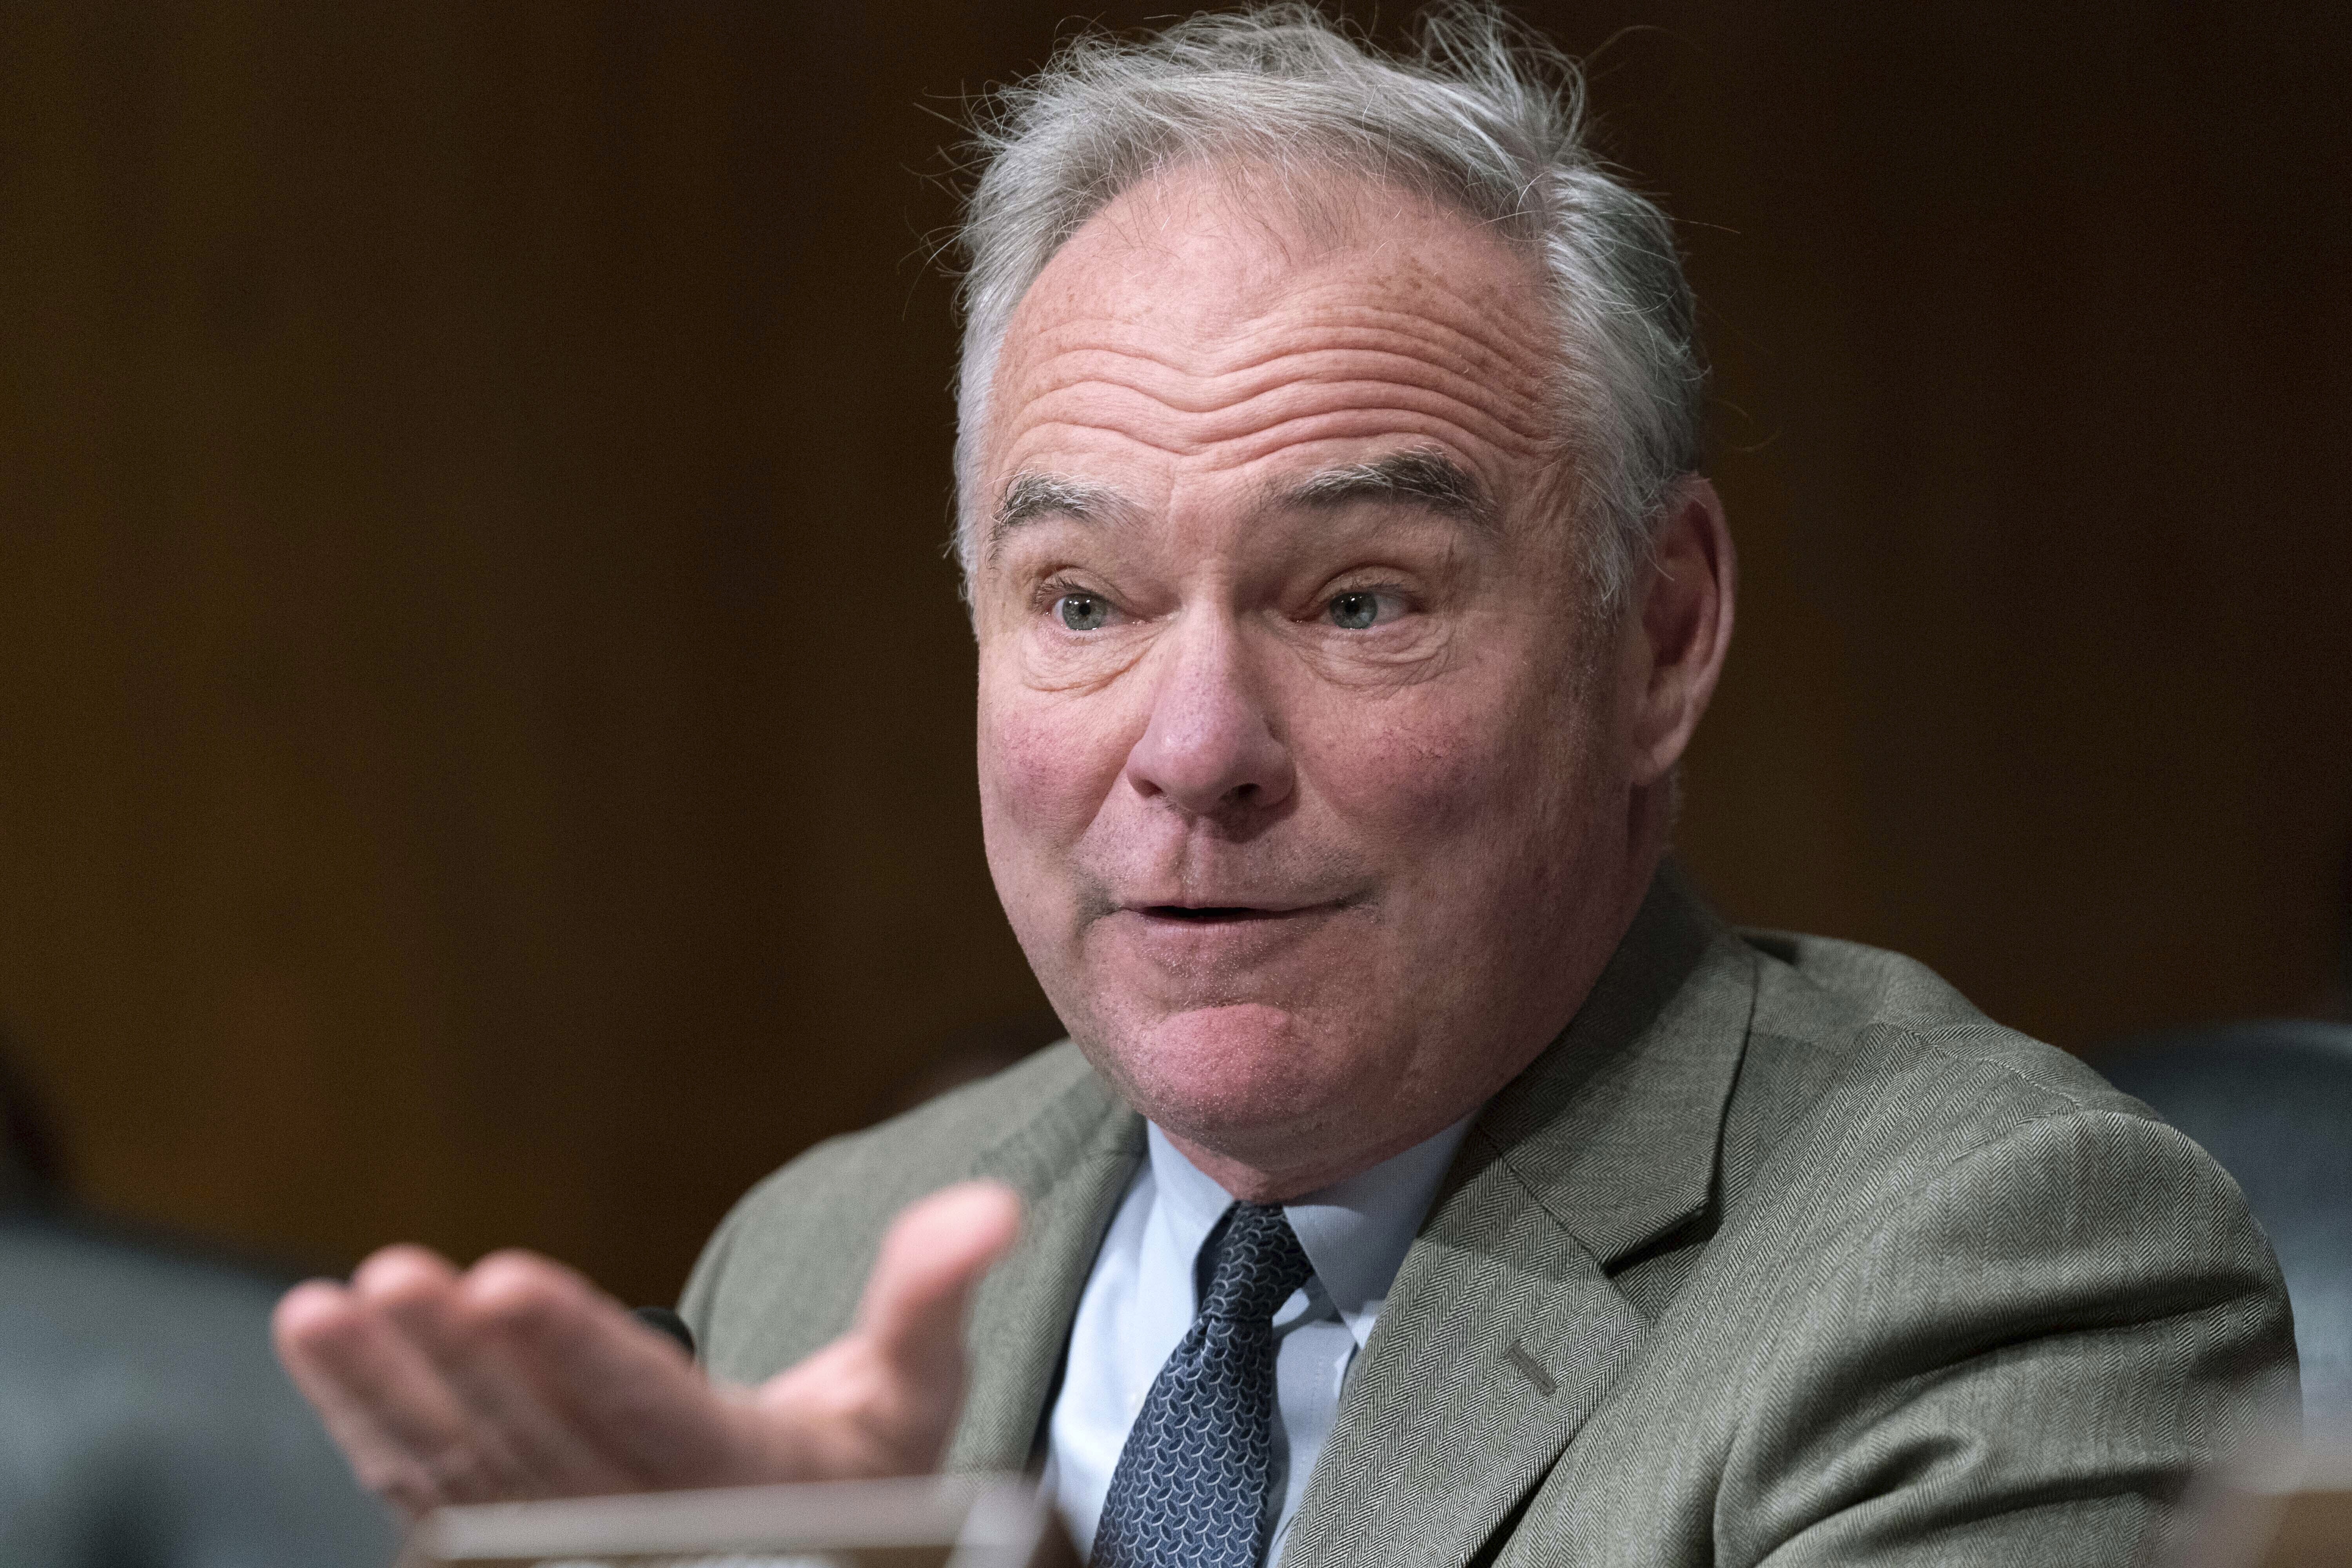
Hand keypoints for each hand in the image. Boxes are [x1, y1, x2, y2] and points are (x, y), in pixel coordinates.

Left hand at [272, 1181, 1021, 1520]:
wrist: (804, 1549)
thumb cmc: (865, 1466)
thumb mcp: (915, 1391)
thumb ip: (932, 1298)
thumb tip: (987, 1206)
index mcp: (739, 1483)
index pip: (643, 1410)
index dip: (572, 1348)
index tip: (504, 1279)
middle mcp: (641, 1525)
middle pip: (533, 1437)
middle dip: (457, 1357)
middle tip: (395, 1278)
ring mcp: (563, 1542)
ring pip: (461, 1464)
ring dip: (387, 1385)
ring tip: (327, 1307)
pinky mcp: (508, 1536)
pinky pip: (422, 1486)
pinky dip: (364, 1417)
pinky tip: (322, 1341)